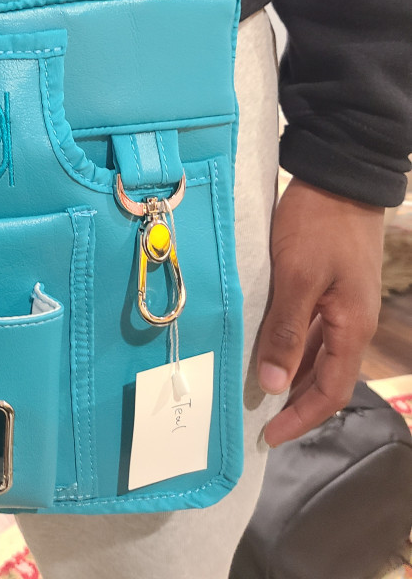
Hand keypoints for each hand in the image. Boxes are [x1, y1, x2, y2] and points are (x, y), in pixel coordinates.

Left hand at [256, 177, 383, 446]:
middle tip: (257, 418)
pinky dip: (293, 343)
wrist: (340, 175)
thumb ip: (286, 331)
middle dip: (294, 401)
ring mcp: (345, 302)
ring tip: (258, 387)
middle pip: (325, 376)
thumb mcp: (297, 277)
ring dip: (292, 373)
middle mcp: (353, 321)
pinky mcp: (332, 283)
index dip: (300, 418)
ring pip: (318, 352)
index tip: (268, 436)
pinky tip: (269, 343)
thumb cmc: (319, 224)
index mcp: (352, 327)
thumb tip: (272, 386)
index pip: (329, 392)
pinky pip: (313, 327)